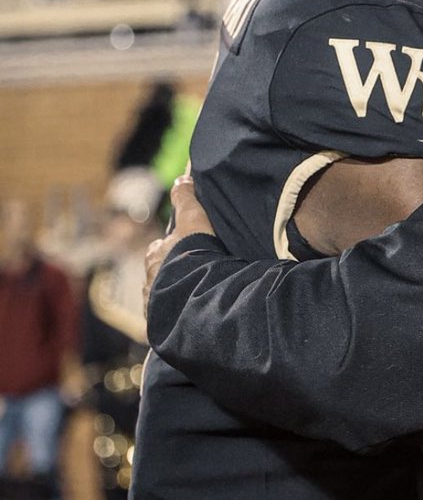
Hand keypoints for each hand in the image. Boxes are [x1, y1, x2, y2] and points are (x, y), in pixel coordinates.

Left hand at [143, 176, 215, 309]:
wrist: (193, 293)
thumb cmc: (192, 254)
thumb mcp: (192, 218)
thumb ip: (186, 197)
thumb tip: (182, 176)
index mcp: (155, 253)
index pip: (160, 247)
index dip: (172, 246)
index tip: (185, 249)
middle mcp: (149, 278)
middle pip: (160, 272)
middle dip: (171, 272)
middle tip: (195, 273)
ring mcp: (154, 302)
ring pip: (163, 295)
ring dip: (176, 294)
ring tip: (197, 296)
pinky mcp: (160, 322)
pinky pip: (168, 317)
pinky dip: (179, 313)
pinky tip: (193, 313)